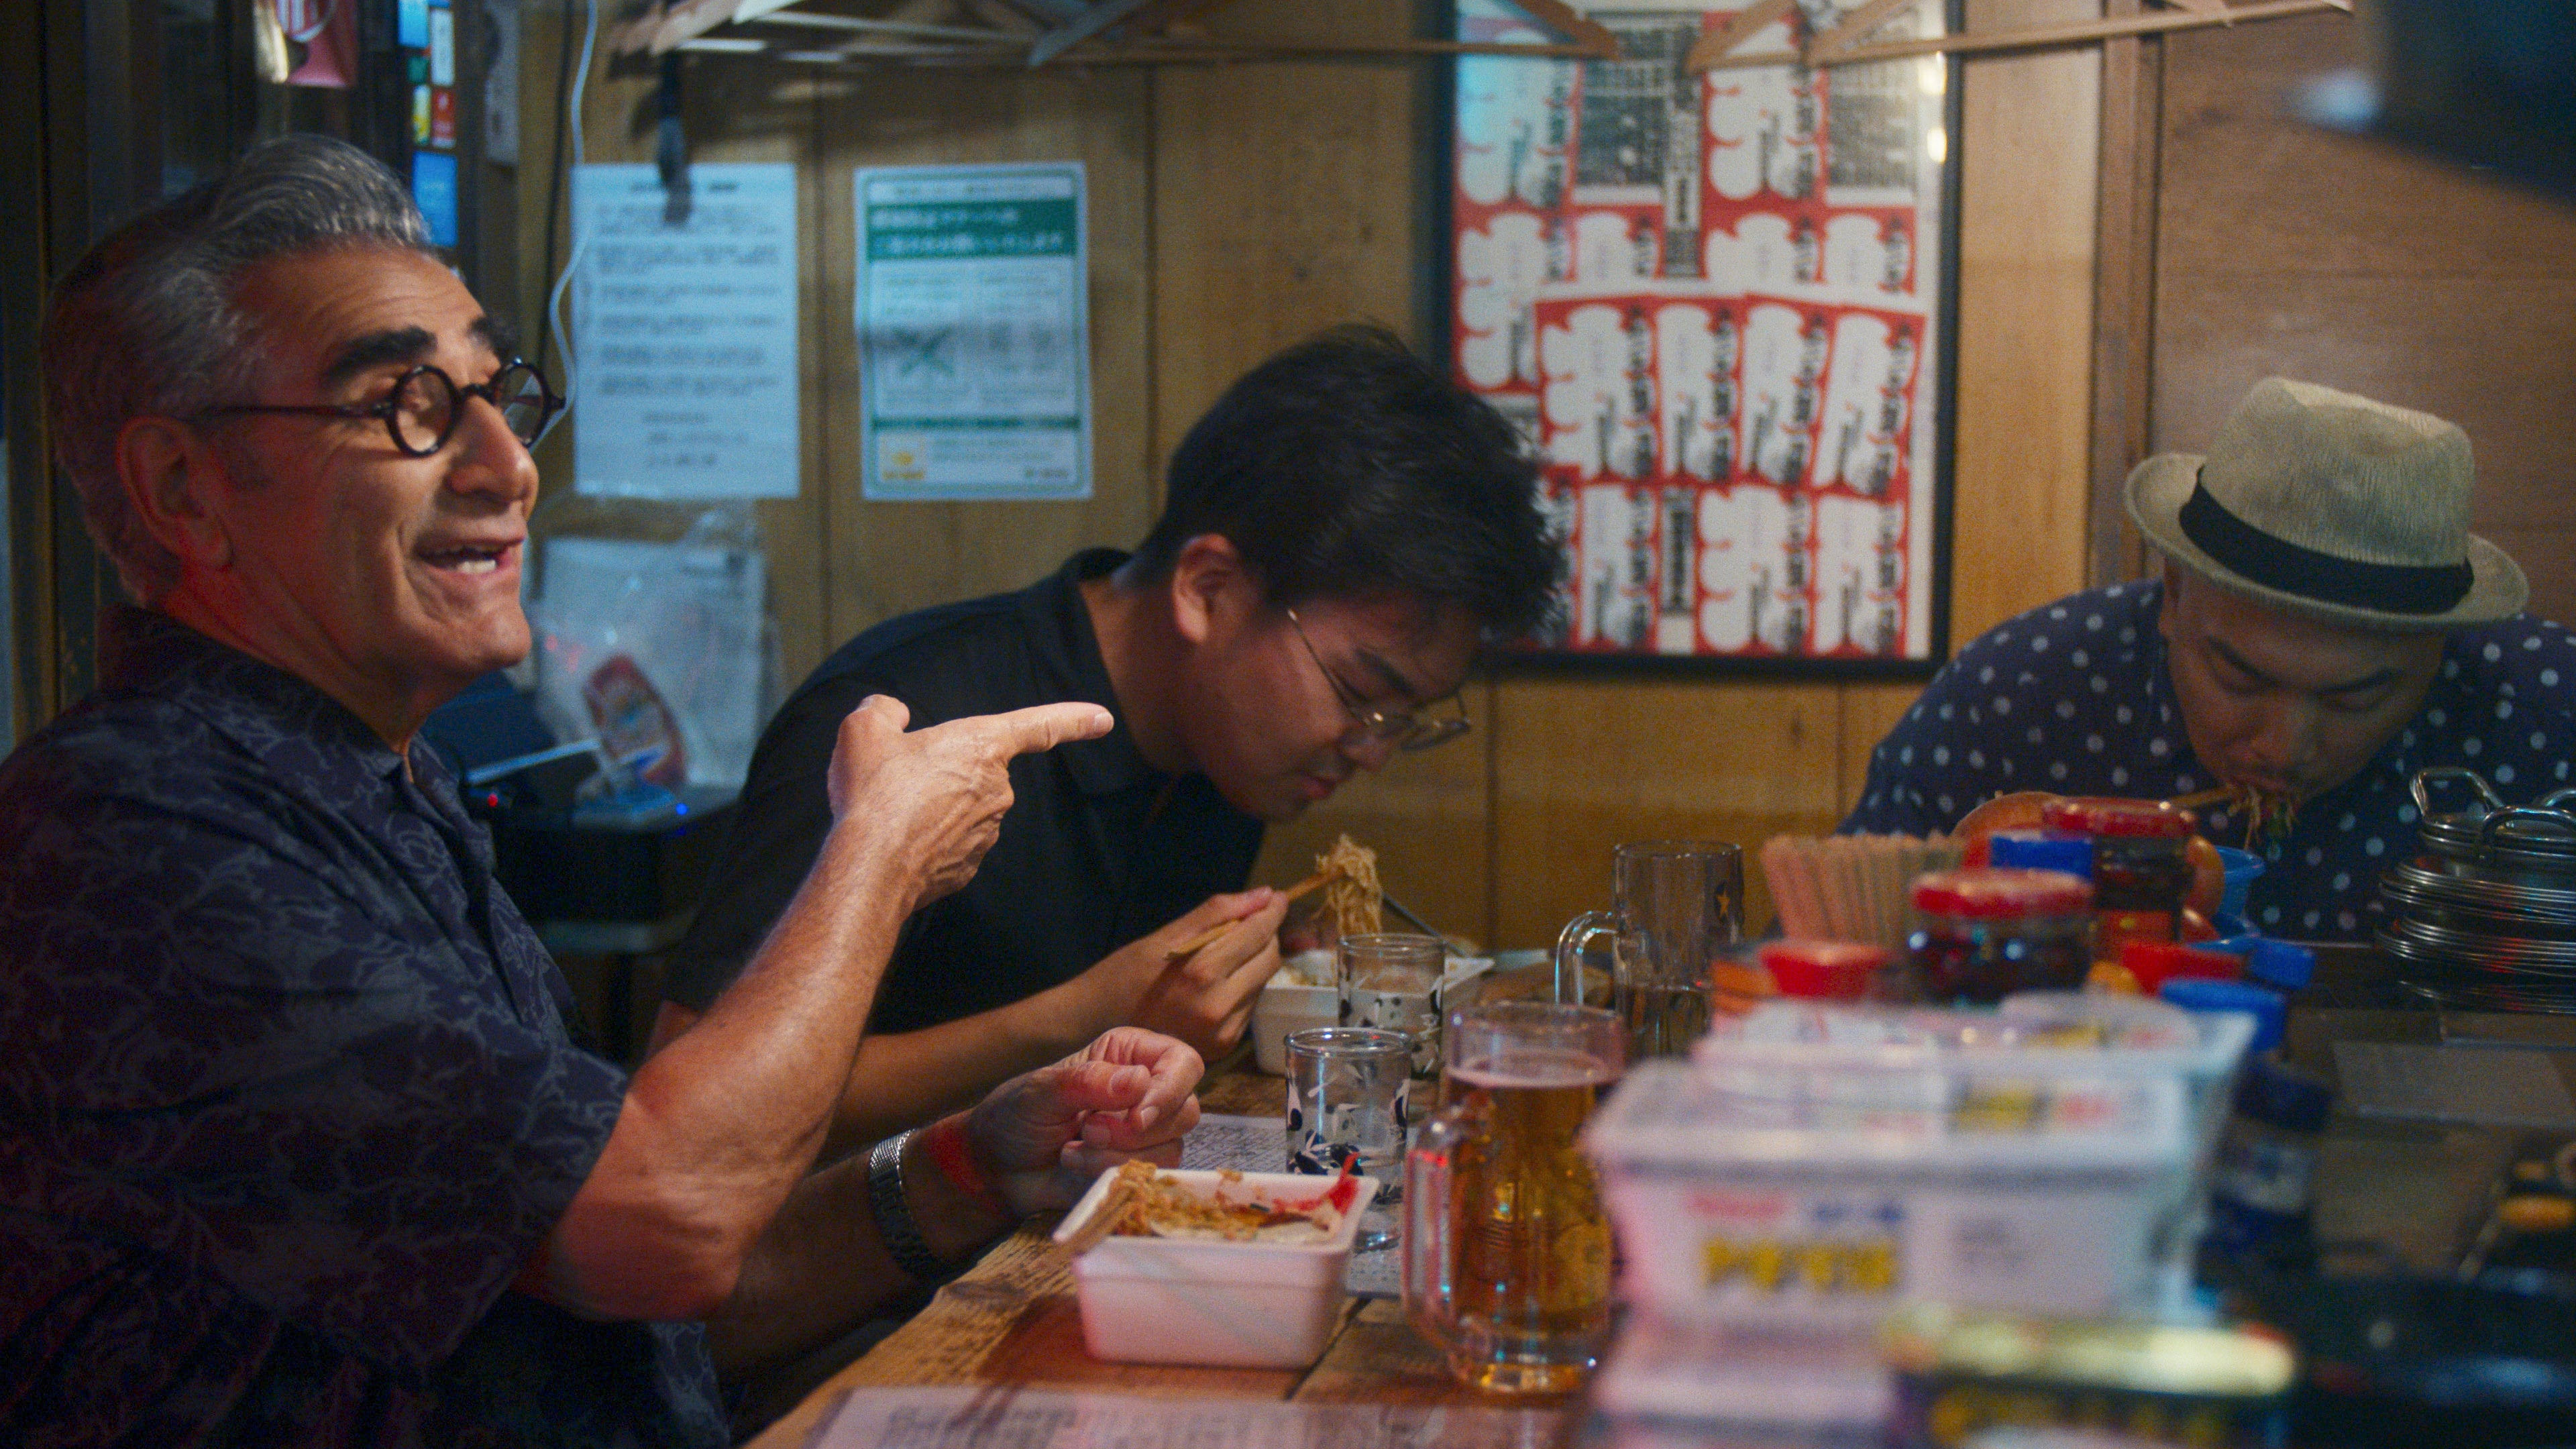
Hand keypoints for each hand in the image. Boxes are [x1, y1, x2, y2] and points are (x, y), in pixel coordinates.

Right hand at [825, 695, 1113, 909]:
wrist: (870, 866)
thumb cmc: (874, 793)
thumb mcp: (865, 730)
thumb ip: (884, 711)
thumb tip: (895, 716)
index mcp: (982, 746)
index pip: (1038, 726)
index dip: (1073, 719)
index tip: (1104, 719)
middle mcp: (996, 790)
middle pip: (974, 771)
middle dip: (940, 773)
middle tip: (898, 781)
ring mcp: (986, 833)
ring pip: (960, 808)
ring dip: (931, 808)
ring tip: (891, 813)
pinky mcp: (968, 867)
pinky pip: (949, 843)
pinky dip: (927, 841)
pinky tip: (898, 842)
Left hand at [965, 1028, 1203, 1215]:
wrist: (997, 1168)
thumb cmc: (1016, 1116)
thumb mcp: (1042, 1091)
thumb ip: (1088, 1082)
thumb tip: (1139, 1082)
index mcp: (1130, 1056)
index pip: (1183, 1063)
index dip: (1170, 1090)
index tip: (1136, 1117)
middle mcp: (1147, 1092)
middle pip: (1186, 1111)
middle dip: (1135, 1131)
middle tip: (1087, 1131)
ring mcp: (1146, 1136)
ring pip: (1170, 1149)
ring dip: (1117, 1156)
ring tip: (1072, 1150)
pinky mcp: (1137, 1171)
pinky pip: (1150, 1179)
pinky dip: (1112, 1176)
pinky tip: (1077, 1168)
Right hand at [1083, 890, 1289, 1058]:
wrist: (1098, 1026)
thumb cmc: (1126, 974)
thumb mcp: (1166, 935)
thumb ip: (1218, 913)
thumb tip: (1264, 896)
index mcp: (1202, 972)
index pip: (1257, 934)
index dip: (1272, 912)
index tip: (1279, 898)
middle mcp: (1219, 1007)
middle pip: (1269, 959)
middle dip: (1265, 937)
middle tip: (1249, 923)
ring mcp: (1223, 1032)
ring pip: (1262, 983)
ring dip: (1254, 963)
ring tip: (1224, 956)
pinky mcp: (1224, 1046)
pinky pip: (1249, 1006)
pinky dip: (1243, 988)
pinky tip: (1217, 984)